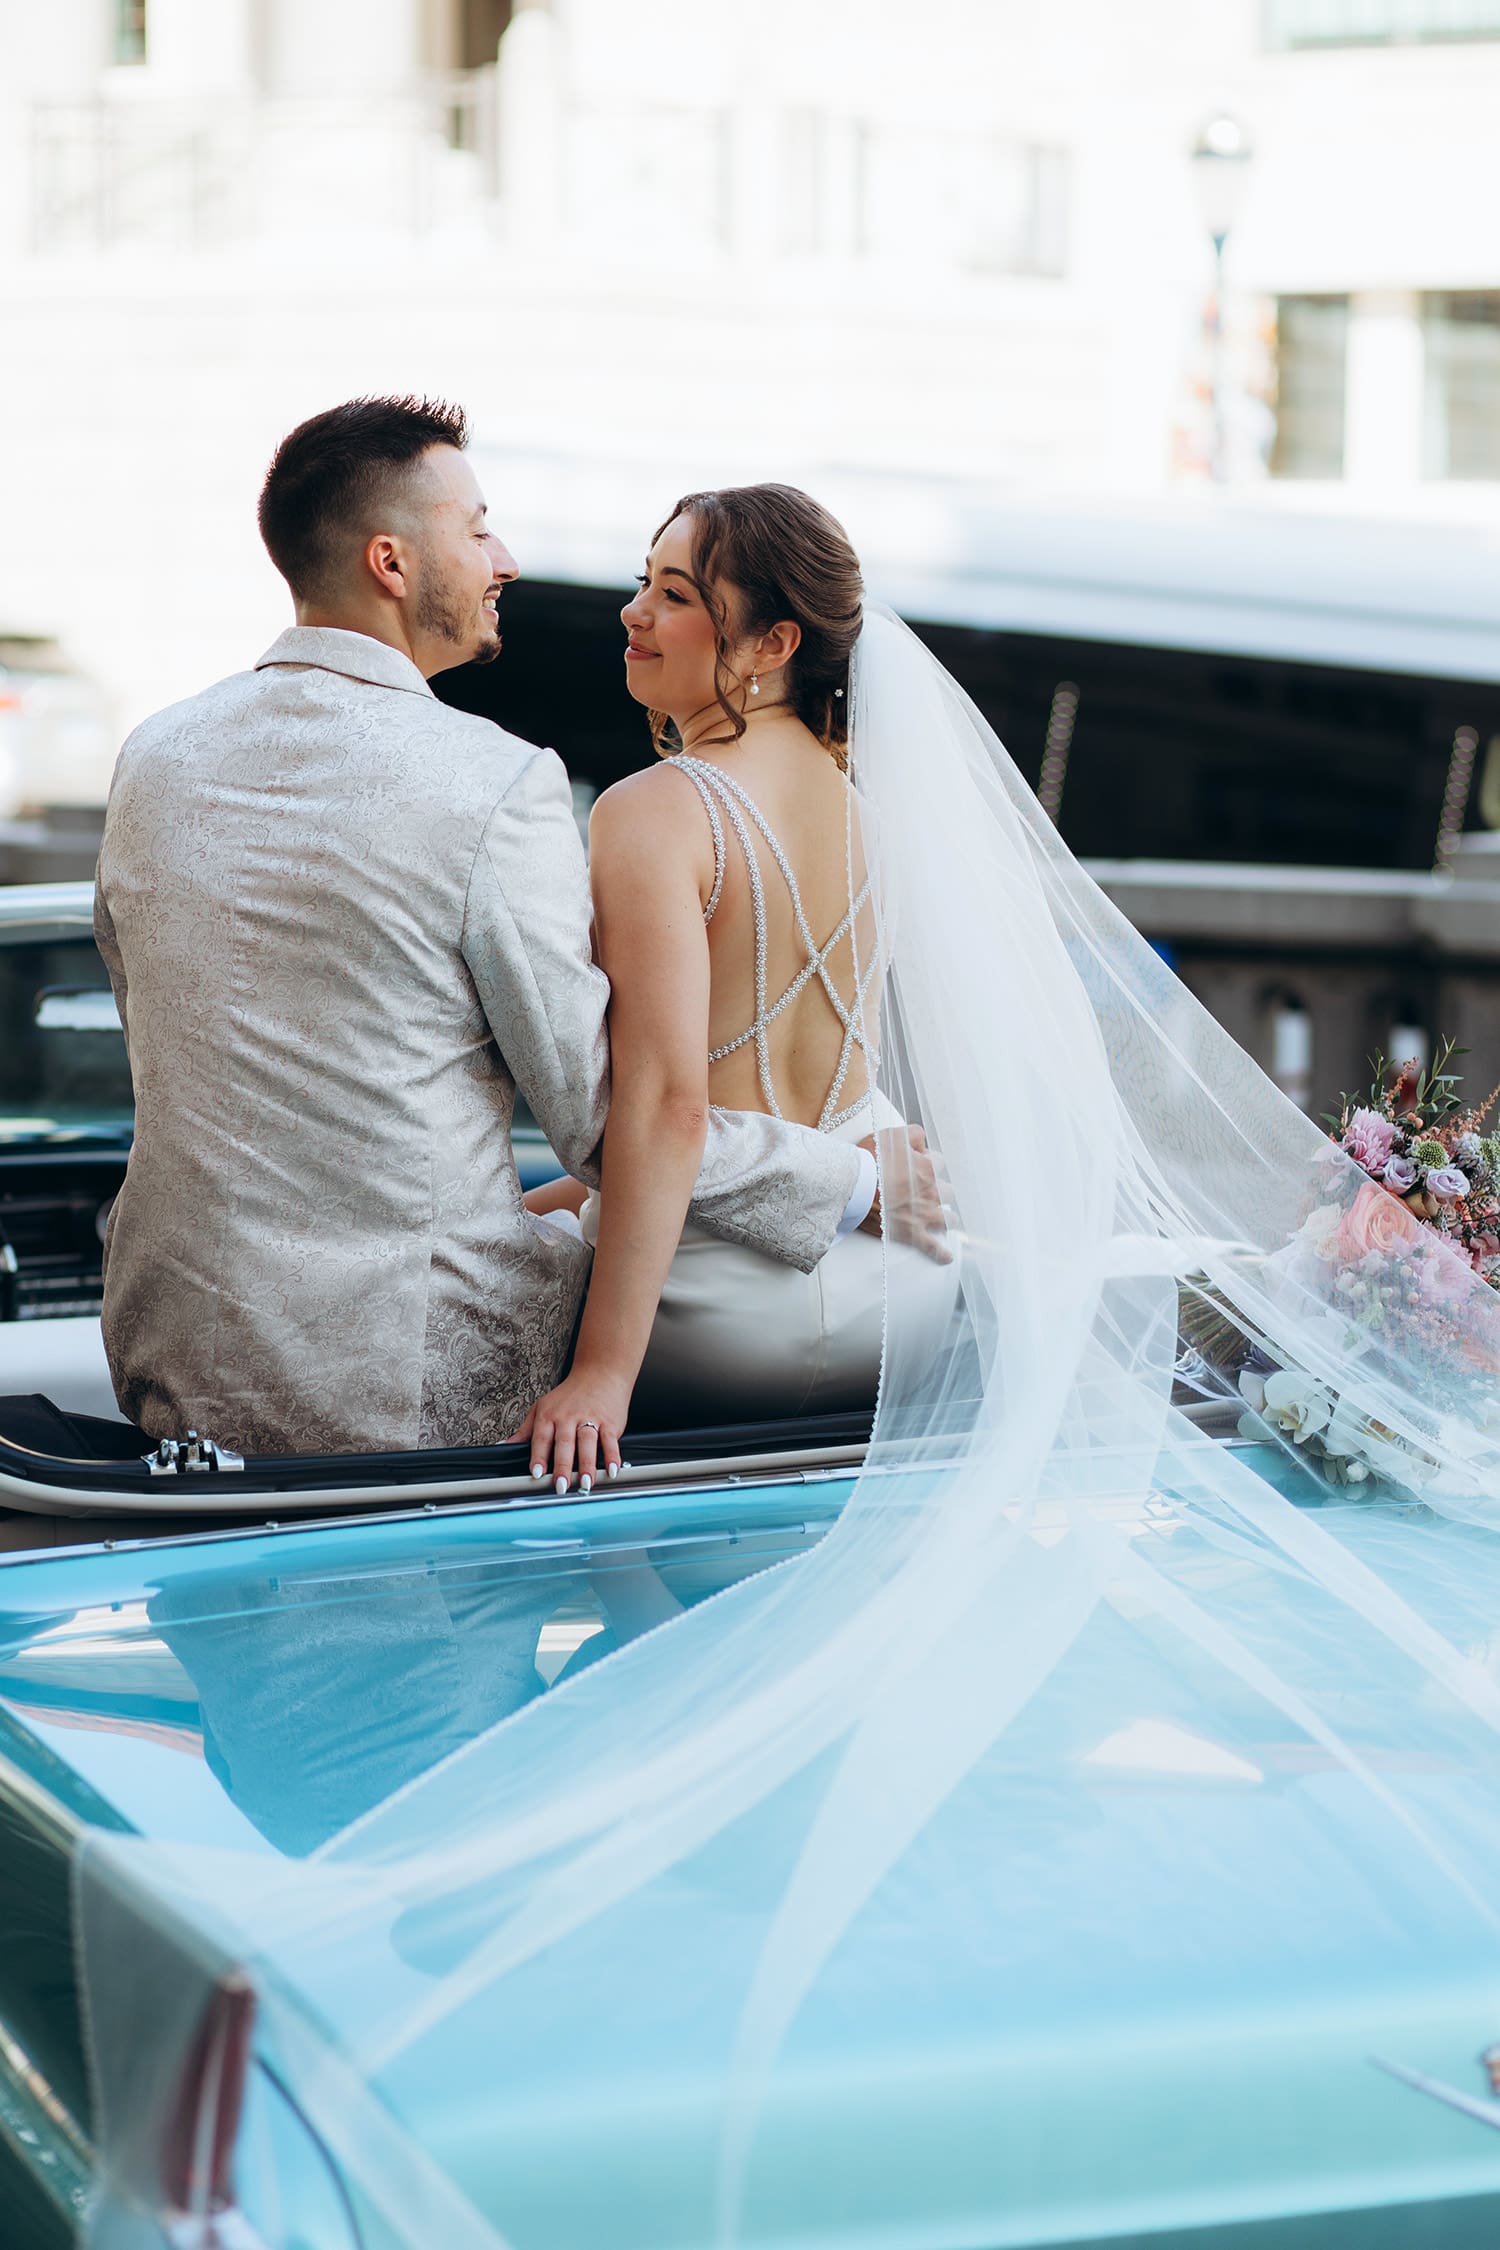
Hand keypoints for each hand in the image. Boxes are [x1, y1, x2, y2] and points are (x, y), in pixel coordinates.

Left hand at [510, 1362, 630, 1493]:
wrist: (600, 1373)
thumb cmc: (570, 1394)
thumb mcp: (542, 1407)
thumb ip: (525, 1430)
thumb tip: (505, 1446)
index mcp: (549, 1415)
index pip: (541, 1438)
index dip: (538, 1456)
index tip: (536, 1474)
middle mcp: (568, 1417)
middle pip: (564, 1443)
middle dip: (562, 1466)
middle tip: (561, 1485)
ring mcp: (590, 1419)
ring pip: (587, 1442)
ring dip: (587, 1464)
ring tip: (585, 1483)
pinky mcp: (609, 1422)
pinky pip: (609, 1440)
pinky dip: (612, 1456)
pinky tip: (612, 1470)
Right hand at [858, 1124, 951, 1262]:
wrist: (854, 1185)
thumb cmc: (870, 1160)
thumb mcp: (893, 1134)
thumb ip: (913, 1134)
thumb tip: (922, 1140)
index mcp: (927, 1168)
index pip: (938, 1162)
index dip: (926, 1162)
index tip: (916, 1164)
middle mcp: (931, 1191)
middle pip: (947, 1191)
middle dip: (937, 1190)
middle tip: (925, 1191)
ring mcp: (923, 1214)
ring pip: (947, 1218)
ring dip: (944, 1217)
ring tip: (941, 1218)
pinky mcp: (912, 1233)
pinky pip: (932, 1246)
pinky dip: (940, 1253)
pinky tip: (946, 1257)